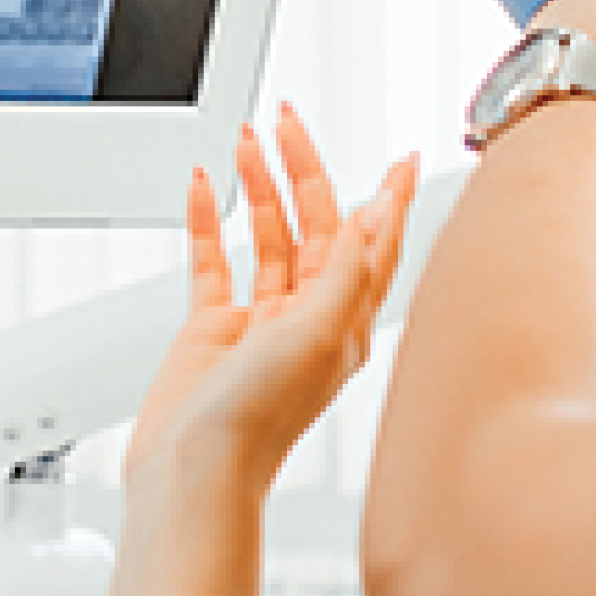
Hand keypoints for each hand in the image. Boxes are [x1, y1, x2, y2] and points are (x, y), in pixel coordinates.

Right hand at [110, 109, 418, 595]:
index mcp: (344, 322)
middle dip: (304, 170)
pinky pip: (213, 262)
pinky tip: (201, 188)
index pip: (375, 243)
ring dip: (257, 188)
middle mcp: (307, 318)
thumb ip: (346, 272)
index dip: (389, 199)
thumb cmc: (258, 421)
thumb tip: (372, 217)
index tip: (400, 158)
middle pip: (315, 225)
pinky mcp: (212, 332)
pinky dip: (206, 222)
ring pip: (267, 236)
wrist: (195, 472)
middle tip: (287, 122)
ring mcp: (259, 323)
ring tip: (244, 143)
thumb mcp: (317, 335)